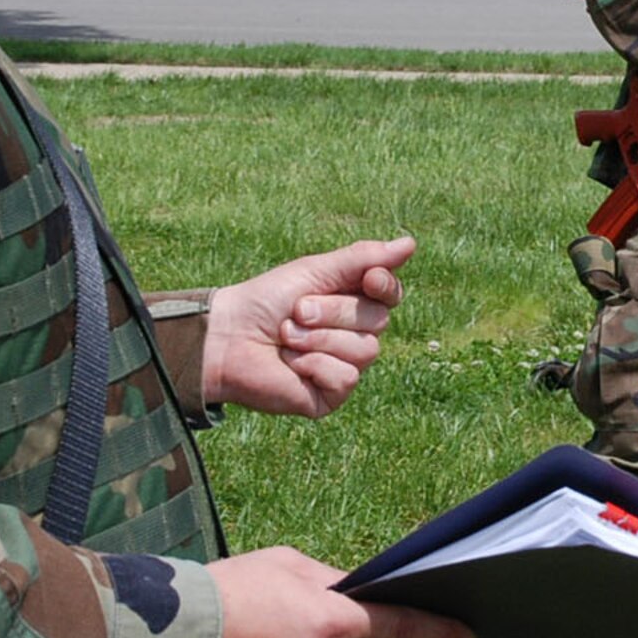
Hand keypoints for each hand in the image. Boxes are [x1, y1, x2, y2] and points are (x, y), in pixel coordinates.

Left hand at [203, 237, 414, 417]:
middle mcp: (355, 334)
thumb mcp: (315, 271)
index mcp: (354, 301)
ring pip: (365, 351)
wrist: (227, 336)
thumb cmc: (266, 300)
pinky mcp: (331, 394)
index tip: (368, 278)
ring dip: (318, 339)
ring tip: (287, 338)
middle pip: (378, 321)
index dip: (385, 285)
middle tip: (297, 311)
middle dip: (333, 312)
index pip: (391, 294)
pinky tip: (292, 365)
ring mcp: (345, 365)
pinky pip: (346, 377)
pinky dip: (314, 366)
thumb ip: (362, 258)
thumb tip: (411, 243)